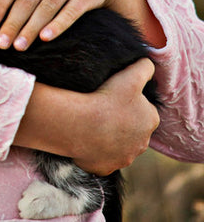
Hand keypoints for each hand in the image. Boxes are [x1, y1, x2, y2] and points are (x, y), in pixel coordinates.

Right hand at [71, 58, 159, 174]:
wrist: (82, 125)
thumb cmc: (108, 98)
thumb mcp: (131, 74)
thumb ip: (145, 67)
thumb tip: (148, 66)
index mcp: (151, 121)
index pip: (145, 110)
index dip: (131, 101)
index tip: (116, 96)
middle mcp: (142, 144)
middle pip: (134, 129)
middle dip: (123, 121)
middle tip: (105, 108)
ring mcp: (124, 158)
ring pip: (119, 145)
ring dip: (111, 136)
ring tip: (94, 122)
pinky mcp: (106, 167)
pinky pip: (102, 157)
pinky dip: (97, 150)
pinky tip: (87, 137)